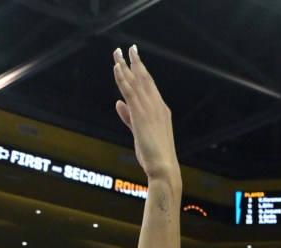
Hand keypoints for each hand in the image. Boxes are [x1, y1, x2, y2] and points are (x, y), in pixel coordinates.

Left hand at [112, 45, 177, 183]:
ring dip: (126, 65)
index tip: (135, 59)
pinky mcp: (140, 114)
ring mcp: (150, 109)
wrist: (164, 167)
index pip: (150, 86)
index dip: (142, 71)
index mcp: (161, 110)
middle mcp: (157, 106)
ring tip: (118, 52)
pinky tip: (117, 68)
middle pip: (144, 78)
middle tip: (129, 47)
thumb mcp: (140, 133)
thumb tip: (119, 104)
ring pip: (136, 81)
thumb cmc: (155, 155)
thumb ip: (129, 117)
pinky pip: (130, 91)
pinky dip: (122, 78)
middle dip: (136, 62)